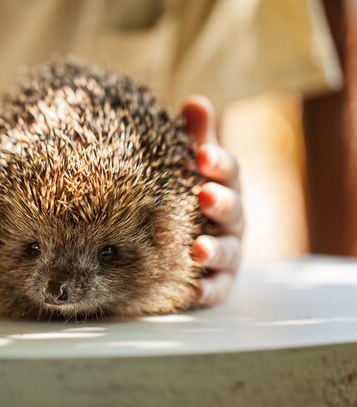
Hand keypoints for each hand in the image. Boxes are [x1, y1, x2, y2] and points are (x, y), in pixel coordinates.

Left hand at [182, 96, 243, 306]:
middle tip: (204, 196)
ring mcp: (227, 252)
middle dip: (221, 202)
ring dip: (214, 250)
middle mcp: (231, 220)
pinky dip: (208, 291)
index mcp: (226, 187)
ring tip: (198, 249)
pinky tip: (194, 292)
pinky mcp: (218, 283)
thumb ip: (196, 138)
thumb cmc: (191, 195)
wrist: (186, 242)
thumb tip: (195, 102)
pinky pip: (216, 289)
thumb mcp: (194, 167)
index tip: (201, 154)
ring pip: (226, 252)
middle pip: (233, 210)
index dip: (217, 162)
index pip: (228, 171)